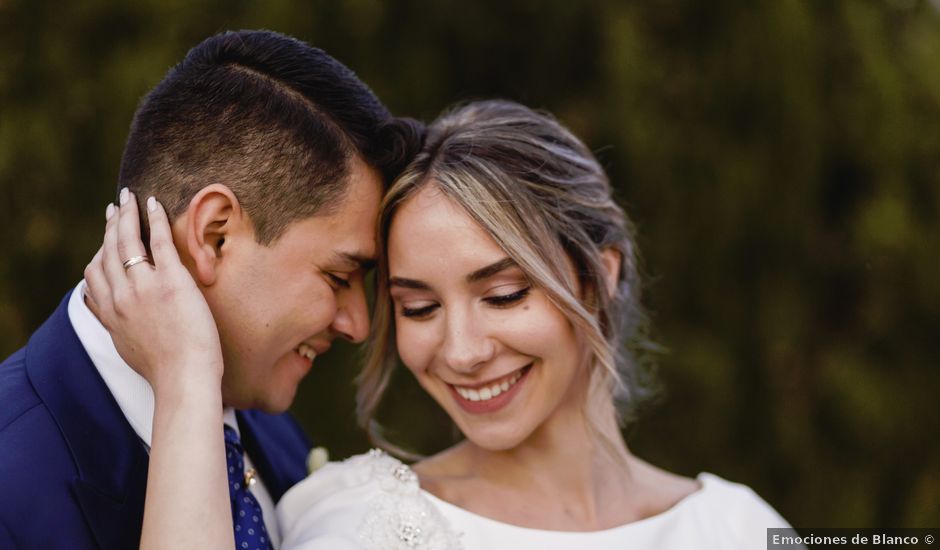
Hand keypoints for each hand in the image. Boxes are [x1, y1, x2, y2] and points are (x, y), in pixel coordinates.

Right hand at [84, 189, 222, 393]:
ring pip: (128, 241)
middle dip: (111, 224)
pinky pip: (159, 241)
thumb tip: (114, 319)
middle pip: (109, 251)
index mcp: (111, 313)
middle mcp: (121, 296)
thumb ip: (119, 327)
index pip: (95, 273)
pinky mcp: (171, 281)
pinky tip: (154, 203)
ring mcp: (144, 287)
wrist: (183, 379)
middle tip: (115, 206)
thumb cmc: (166, 370)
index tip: (106, 237)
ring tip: (130, 197)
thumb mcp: (128, 349)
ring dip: (127, 214)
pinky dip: (155, 218)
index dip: (99, 250)